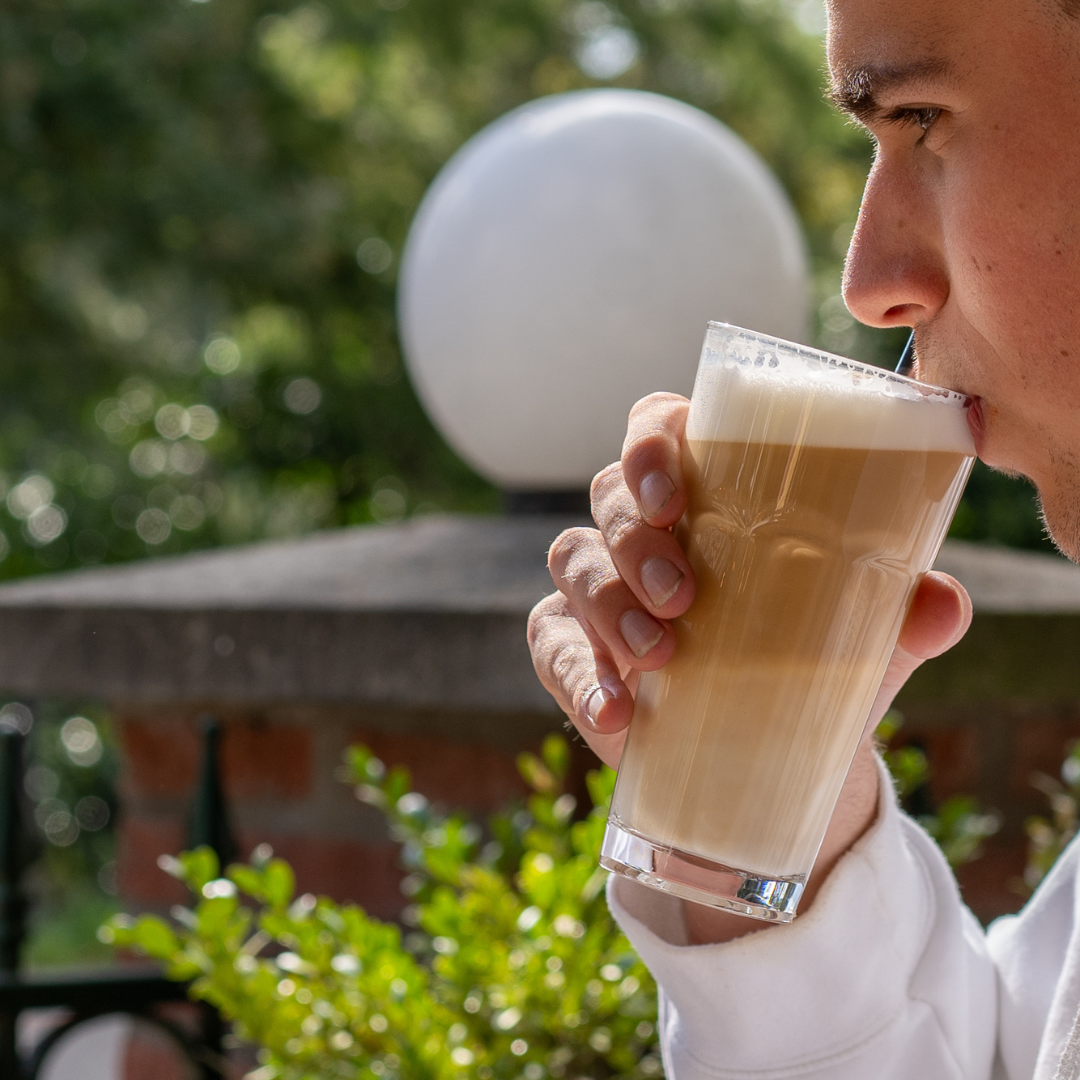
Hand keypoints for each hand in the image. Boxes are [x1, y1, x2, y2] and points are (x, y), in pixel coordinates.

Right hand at [528, 390, 972, 940]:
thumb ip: (905, 608)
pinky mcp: (571, 647)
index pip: (657, 427)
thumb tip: (943, 603)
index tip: (674, 492)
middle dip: (637, 538)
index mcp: (705, 492)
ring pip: (573, 560)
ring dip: (609, 603)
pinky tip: (617, 712)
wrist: (773, 757)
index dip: (650, 442)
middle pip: (609, 495)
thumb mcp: (866, 634)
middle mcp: (641, 527)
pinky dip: (578, 674)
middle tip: (683, 594)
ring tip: (661, 658)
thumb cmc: (812, 661)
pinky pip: (551, 643)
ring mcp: (599, 587)